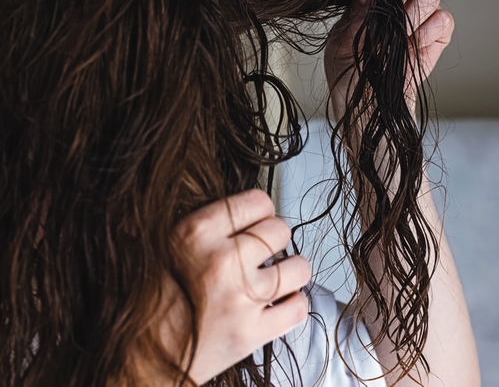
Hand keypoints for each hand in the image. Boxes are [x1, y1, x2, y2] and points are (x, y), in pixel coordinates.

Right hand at [135, 190, 310, 384]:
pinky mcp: (251, 333)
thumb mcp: (164, 246)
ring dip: (290, 271)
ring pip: (298, 267)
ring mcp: (240, 298)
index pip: (256, 201)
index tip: (256, 223)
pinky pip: (298, 307)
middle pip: (280, 230)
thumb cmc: (148, 303)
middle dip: (275, 240)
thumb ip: (203, 224)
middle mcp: (221, 262)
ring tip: (275, 277)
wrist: (137, 359)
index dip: (260, 212)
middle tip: (264, 253)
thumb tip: (241, 210)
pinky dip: (292, 305)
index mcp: (195, 234)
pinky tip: (277, 304)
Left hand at [324, 0, 454, 117]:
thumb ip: (356, 13)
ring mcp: (419, 12)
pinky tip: (411, 47)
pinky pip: (442, 19)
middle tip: (393, 8)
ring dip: (411, 17)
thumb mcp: (342, 42)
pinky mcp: (437, 33)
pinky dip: (427, 34)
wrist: (369, 104)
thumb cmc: (350, 71)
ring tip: (396, 40)